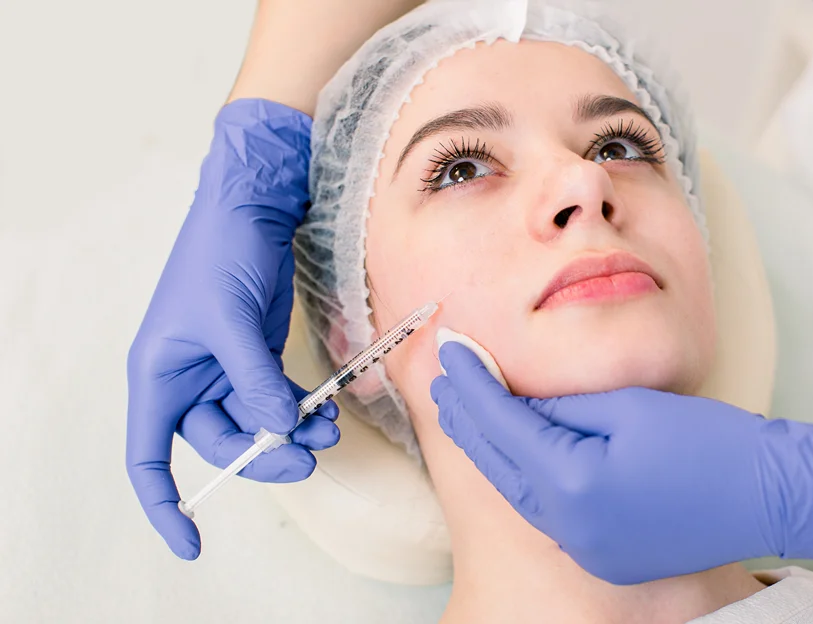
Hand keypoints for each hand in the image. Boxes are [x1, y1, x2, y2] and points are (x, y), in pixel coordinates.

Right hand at [126, 100, 339, 559]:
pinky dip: (300, 410)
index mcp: (158, 376)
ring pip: (257, 425)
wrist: (252, 208)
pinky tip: (327, 410)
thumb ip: (253, 381)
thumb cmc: (220, 254)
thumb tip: (280, 432)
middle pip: (221, 444)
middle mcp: (187, 380)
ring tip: (329, 429)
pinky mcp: (257, 357)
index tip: (190, 542)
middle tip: (308, 457)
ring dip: (292, 434)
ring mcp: (224, 370)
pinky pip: (277, 400)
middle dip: (264, 457)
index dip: (163, 504)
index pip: (148, 455)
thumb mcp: (229, 320)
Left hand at [430, 342, 812, 583]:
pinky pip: (548, 511)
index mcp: (570, 481)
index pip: (501, 421)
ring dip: (492, 448)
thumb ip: (565, 405)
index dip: (472, 380)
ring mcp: (584, 546)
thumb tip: (522, 397)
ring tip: (469, 412)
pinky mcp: (603, 553)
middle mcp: (567, 525)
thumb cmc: (709, 443)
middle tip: (446, 378)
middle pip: (498, 460)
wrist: (772, 496)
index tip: (450, 348)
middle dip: (469, 416)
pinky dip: (526, 477)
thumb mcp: (628, 408)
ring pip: (518, 489)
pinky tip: (518, 452)